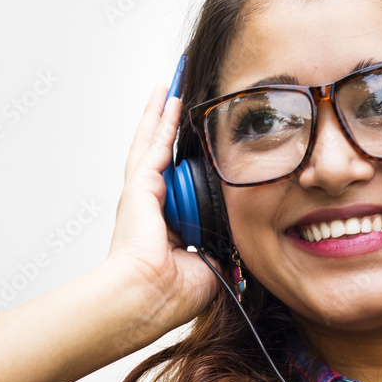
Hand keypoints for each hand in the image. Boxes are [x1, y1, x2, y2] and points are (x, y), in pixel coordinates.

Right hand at [107, 86, 219, 326]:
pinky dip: (163, 117)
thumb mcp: (211, 268)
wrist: (147, 297)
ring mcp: (142, 194)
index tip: (200, 150)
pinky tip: (171, 95)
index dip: (190, 167)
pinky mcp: (140, 186)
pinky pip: (154, 144)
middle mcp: (151, 207)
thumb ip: (223, 249)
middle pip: (162, 156)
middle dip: (170, 127)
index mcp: (166, 227)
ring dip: (163, 112)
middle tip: (179, 97)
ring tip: (171, 83)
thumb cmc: (171, 295)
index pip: (181, 186)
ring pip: (154, 142)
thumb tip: (241, 240)